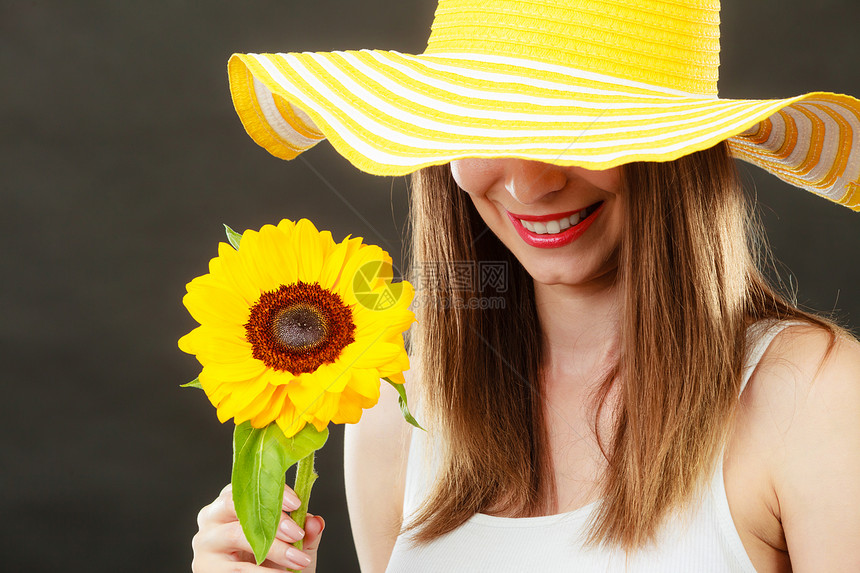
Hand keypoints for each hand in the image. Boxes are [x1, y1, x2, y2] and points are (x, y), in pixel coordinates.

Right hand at [192, 483, 324, 571]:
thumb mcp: (294, 545)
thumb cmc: (275, 562)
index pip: (248, 485)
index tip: (297, 504)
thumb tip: (315, 522)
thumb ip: (305, 533)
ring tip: (298, 560)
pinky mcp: (205, 568)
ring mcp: (204, 542)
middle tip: (297, 533)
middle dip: (272, 518)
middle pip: (237, 505)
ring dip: (273, 548)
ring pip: (236, 535)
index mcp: (231, 502)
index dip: (274, 491)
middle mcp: (211, 517)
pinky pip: (237, 568)